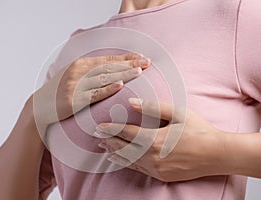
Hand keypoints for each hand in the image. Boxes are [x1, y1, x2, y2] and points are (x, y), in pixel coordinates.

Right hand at [32, 54, 150, 127]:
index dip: (126, 58)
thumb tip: (113, 69)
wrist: (40, 105)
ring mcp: (76, 86)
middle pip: (109, 67)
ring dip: (123, 75)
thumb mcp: (74, 74)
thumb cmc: (60, 90)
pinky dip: (108, 90)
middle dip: (130, 64)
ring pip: (104, 78)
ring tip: (140, 71)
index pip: (108, 59)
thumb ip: (91, 70)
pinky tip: (120, 86)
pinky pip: (94, 95)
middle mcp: (79, 72)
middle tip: (147, 63)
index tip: (142, 57)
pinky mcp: (74, 100)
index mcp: (81, 64)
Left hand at [95, 98, 225, 181]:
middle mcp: (151, 156)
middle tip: (97, 137)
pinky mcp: (161, 176)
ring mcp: (156, 168)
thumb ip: (152, 107)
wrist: (216, 154)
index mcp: (154, 139)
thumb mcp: (177, 113)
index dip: (110, 129)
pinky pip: (139, 169)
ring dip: (115, 153)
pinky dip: (127, 163)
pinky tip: (121, 160)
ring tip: (104, 148)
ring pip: (128, 160)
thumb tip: (132, 102)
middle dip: (109, 141)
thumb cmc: (198, 130)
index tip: (98, 126)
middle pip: (123, 147)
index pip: (125, 133)